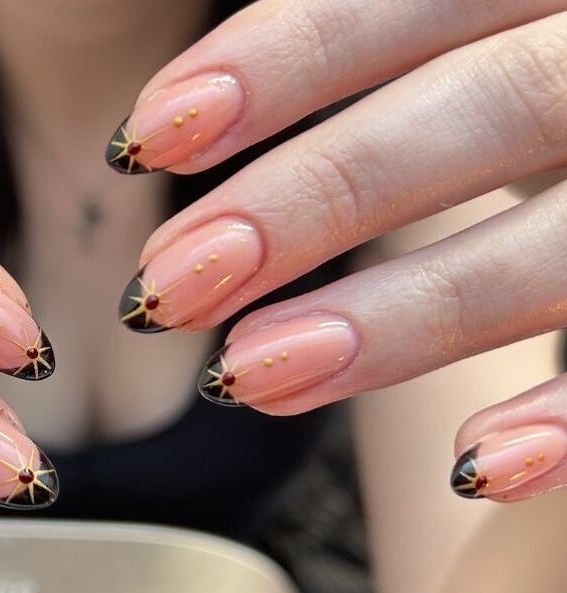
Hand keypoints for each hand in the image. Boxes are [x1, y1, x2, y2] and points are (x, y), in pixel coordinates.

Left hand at [109, 1, 566, 501]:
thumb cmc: (534, 93)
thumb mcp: (473, 42)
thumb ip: (388, 52)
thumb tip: (191, 109)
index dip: (282, 61)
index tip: (145, 138)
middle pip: (488, 107)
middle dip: (312, 199)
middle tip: (167, 287)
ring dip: (403, 318)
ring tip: (249, 375)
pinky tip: (477, 468)